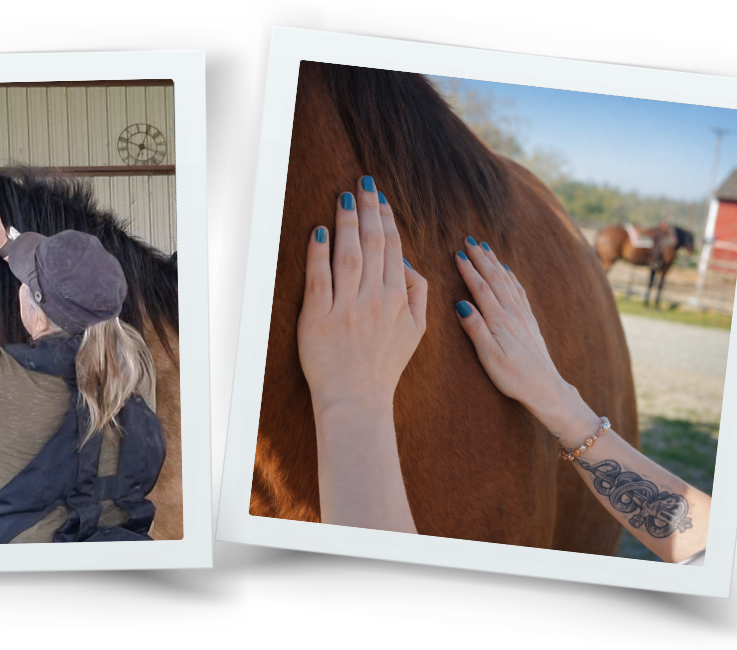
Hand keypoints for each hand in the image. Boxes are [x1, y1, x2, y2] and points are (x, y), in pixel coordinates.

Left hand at [297, 177, 427, 414]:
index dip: (386, 218)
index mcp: (399, 299)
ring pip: (348, 255)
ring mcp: (347, 309)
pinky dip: (318, 254)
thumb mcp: (416, 331)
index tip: (379, 196)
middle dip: (368, 209)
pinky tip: (318, 232)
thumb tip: (407, 261)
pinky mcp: (319, 319)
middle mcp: (375, 300)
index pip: (393, 248)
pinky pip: (319, 279)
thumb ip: (418, 293)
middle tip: (362, 182)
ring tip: (344, 197)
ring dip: (347, 223)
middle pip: (373, 244)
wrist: (357, 400)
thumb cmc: (384, 366)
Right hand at [452, 237, 597, 440]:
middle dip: (481, 258)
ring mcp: (523, 315)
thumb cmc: (513, 376)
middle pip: (495, 278)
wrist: (545, 387)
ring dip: (495, 263)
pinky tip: (507, 271)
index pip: (480, 288)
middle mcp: (513, 313)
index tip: (457, 254)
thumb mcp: (488, 356)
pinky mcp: (530, 321)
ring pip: (507, 281)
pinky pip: (519, 291)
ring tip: (486, 248)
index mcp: (499, 320)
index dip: (469, 270)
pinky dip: (511, 277)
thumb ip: (475, 328)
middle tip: (469, 240)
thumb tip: (461, 304)